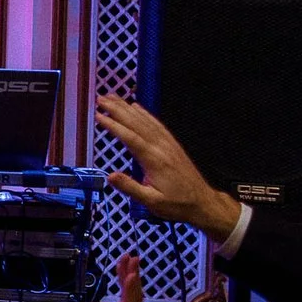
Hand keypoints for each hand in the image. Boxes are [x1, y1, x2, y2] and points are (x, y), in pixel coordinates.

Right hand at [90, 254, 145, 301]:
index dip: (131, 290)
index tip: (131, 274)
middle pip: (135, 294)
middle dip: (134, 275)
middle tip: (133, 257)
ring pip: (133, 292)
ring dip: (131, 275)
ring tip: (129, 257)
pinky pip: (128, 294)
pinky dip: (125, 281)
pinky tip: (122, 270)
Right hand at [95, 96, 240, 238]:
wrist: (202, 203)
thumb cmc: (177, 204)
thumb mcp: (152, 201)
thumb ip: (130, 187)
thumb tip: (110, 176)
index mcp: (154, 160)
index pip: (130, 138)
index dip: (113, 125)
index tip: (99, 116)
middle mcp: (161, 148)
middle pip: (136, 123)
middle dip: (117, 109)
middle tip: (101, 99)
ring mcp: (168, 144)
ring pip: (146, 121)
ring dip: (128, 108)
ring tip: (113, 98)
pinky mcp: (173, 145)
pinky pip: (157, 124)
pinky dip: (145, 114)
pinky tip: (137, 107)